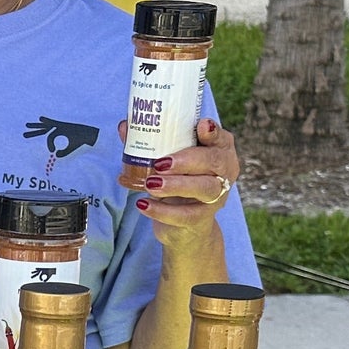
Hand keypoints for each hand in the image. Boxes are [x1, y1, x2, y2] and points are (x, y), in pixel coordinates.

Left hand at [122, 115, 238, 242]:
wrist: (183, 224)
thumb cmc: (178, 181)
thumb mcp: (170, 161)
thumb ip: (150, 142)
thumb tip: (124, 126)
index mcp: (218, 151)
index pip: (221, 137)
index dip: (213, 132)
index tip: (201, 125)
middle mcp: (223, 172)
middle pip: (214, 162)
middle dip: (188, 160)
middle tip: (160, 163)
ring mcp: (216, 196)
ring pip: (205, 188)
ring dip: (176, 185)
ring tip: (150, 184)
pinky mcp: (202, 219)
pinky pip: (186, 215)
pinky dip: (163, 211)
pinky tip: (143, 204)